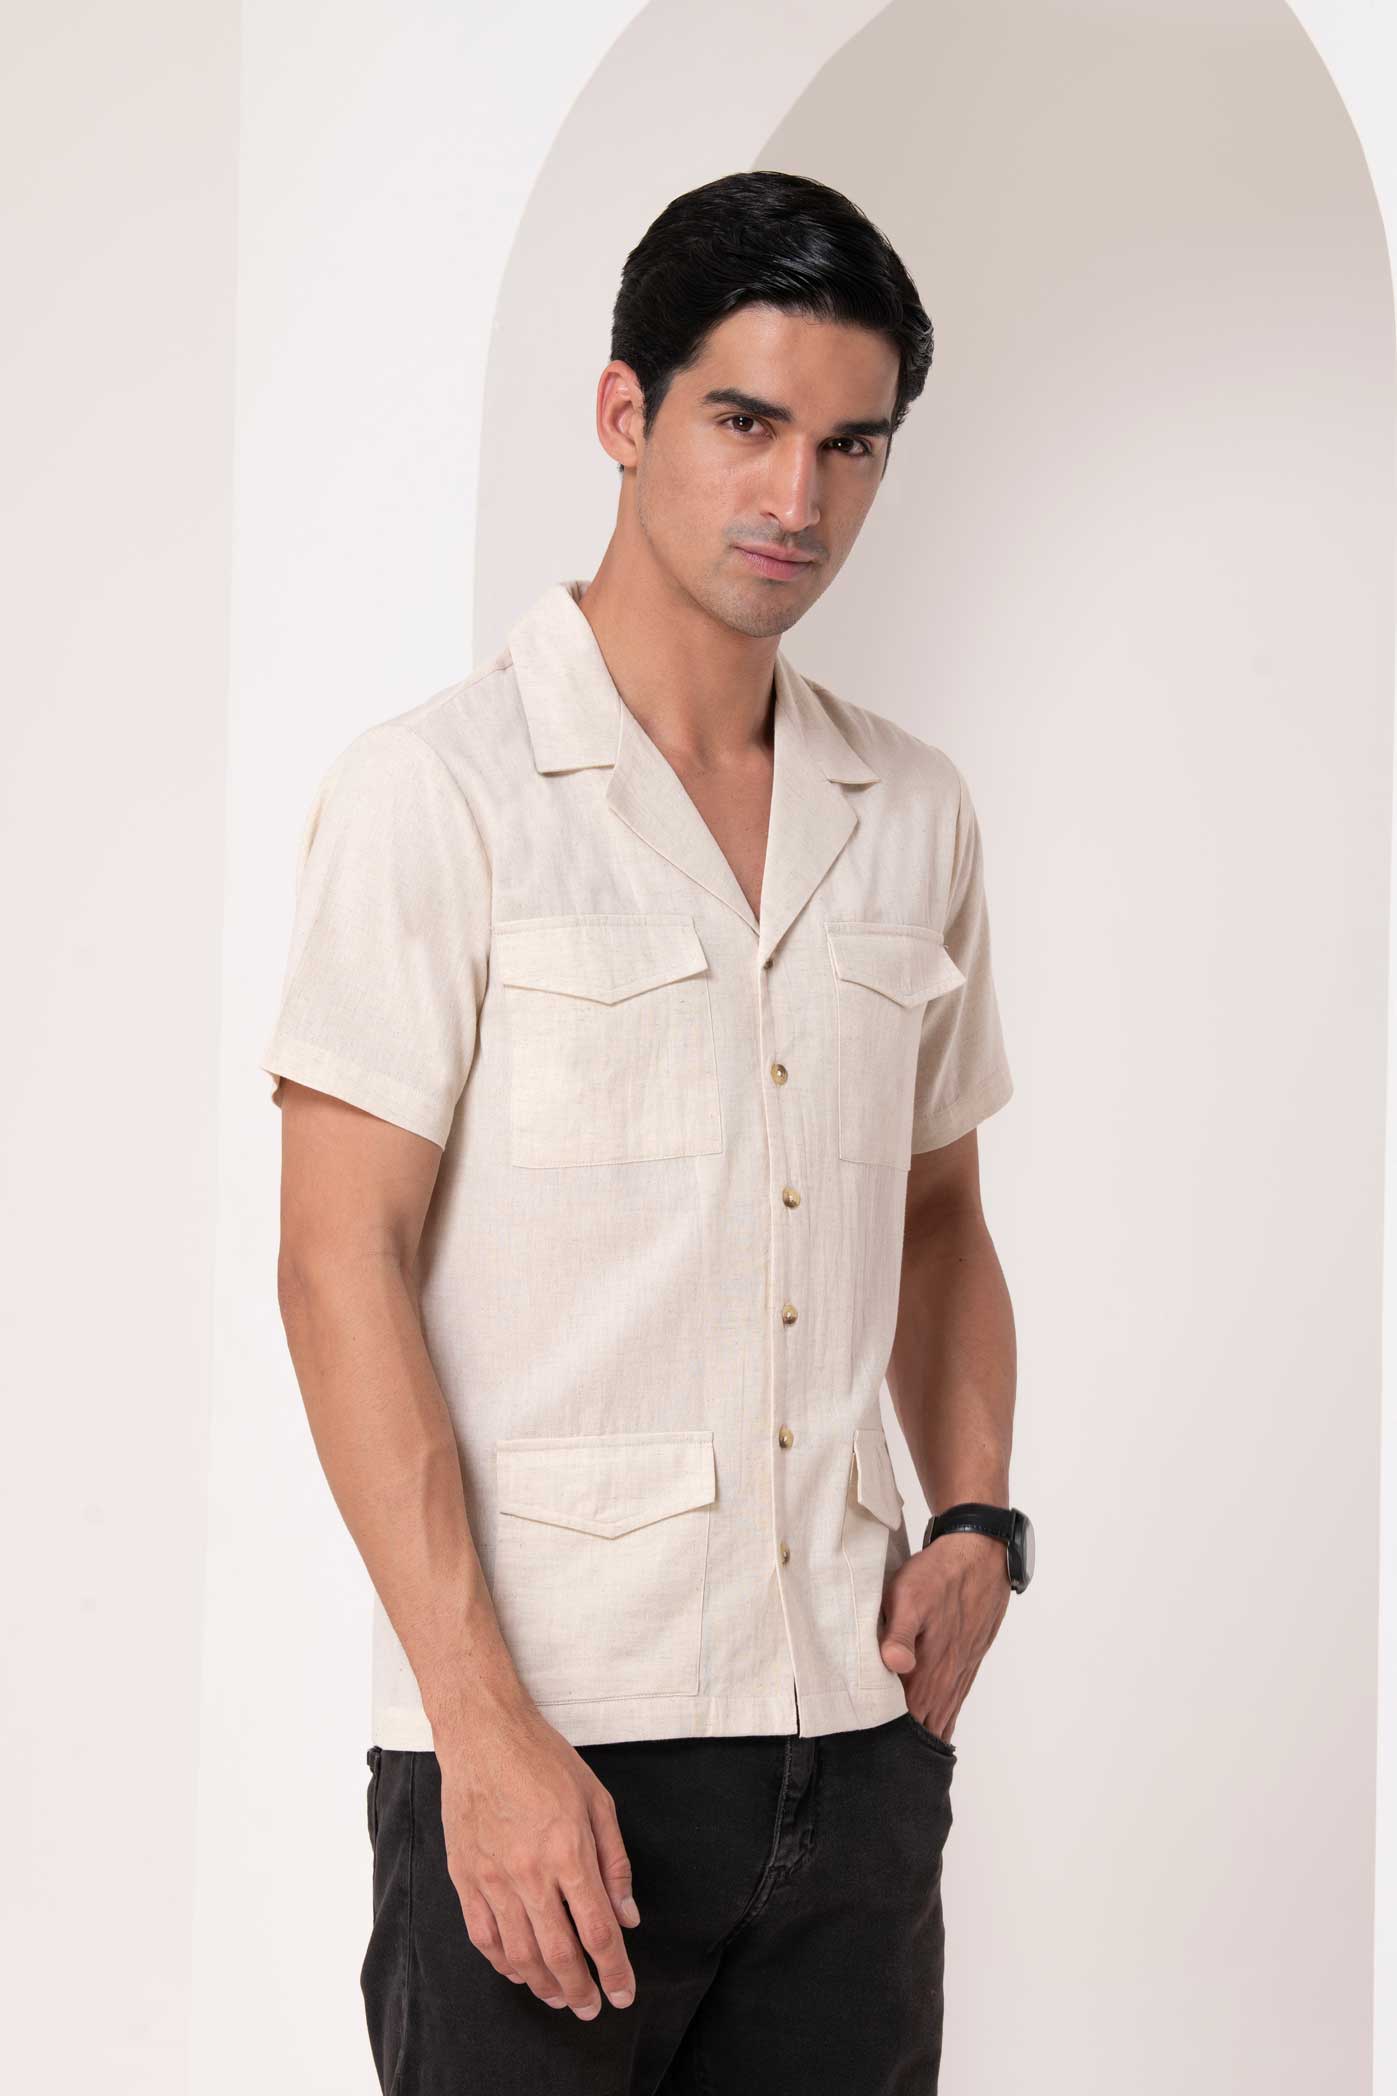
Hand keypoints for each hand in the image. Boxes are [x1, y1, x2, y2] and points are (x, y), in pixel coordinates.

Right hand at [435, 1696, 640, 2019]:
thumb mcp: (597, 1800)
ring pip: (519, 1955)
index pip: (597, 1932)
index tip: (623, 1995)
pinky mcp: (465, 1878)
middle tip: (592, 2009)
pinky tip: (518, 1971)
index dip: (614, 1971)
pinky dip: (502, 1963)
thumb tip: (627, 1917)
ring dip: (544, 1985)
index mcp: (569, 1852)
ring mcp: (492, 1879)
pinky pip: (484, 1937)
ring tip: (561, 1997)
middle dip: (581, 1991)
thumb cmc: (544, 1760)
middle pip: (559, 1954)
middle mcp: (530, 1874)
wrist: (484, 1735)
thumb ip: (615, 1863)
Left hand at [876, 1530, 1010, 1741]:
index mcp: (928, 1670)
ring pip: (940, 1720)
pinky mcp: (966, 1663)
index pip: (905, 1723)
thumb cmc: (938, 1575)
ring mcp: (959, 1674)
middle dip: (901, 1745)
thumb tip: (894, 1667)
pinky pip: (953, 1705)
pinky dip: (941, 1722)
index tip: (864, 1749)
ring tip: (900, 1755)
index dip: (885, 1739)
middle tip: (875, 1758)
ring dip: (922, 1736)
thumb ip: (898, 1634)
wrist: (979, 1557)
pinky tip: (932, 1730)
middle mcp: (946, 1681)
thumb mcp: (909, 1596)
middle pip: (923, 1728)